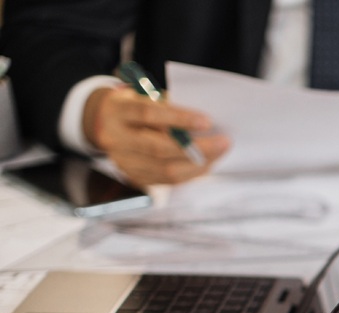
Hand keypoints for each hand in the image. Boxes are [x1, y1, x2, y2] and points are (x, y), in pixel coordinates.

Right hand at [84, 86, 229, 186]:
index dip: (179, 119)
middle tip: (223, 142)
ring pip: (165, 170)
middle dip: (196, 148)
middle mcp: (116, 139)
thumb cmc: (135, 105)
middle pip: (158, 148)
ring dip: (198, 164)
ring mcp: (124, 161)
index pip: (148, 115)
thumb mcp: (146, 97)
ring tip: (219, 154)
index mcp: (117, 112)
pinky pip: (168, 180)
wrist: (104, 123)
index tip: (207, 121)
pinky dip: (191, 173)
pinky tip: (206, 164)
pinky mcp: (135, 177)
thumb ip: (169, 107)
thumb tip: (205, 124)